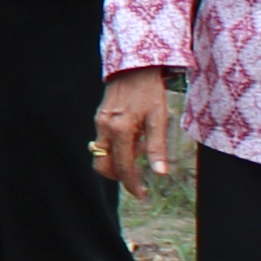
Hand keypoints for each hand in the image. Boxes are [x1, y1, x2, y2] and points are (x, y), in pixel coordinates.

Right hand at [94, 71, 175, 187]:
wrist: (135, 66)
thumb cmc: (150, 90)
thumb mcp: (159, 119)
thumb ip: (157, 147)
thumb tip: (160, 173)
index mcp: (121, 130)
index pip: (123, 167)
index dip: (132, 184)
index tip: (142, 194)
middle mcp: (105, 128)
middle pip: (104, 165)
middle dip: (119, 176)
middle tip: (139, 178)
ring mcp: (100, 123)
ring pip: (102, 154)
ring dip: (118, 161)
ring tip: (140, 150)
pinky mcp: (100, 118)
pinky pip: (104, 141)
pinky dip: (117, 147)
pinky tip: (135, 138)